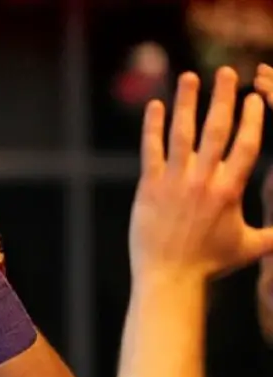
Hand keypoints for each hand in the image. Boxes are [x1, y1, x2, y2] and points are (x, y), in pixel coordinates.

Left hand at [130, 67, 272, 283]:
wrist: (170, 277)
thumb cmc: (209, 264)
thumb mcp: (250, 248)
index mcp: (231, 189)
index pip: (247, 144)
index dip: (252, 117)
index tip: (253, 95)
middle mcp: (205, 180)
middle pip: (217, 129)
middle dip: (223, 98)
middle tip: (226, 72)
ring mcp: (175, 181)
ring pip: (182, 133)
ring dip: (186, 102)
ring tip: (189, 77)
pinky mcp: (149, 187)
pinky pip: (150, 150)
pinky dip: (152, 126)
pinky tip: (155, 105)